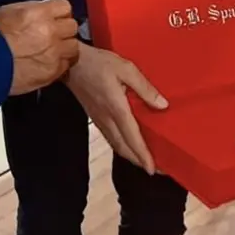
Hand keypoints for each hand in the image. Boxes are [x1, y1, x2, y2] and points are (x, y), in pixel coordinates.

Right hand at [0, 0, 80, 95]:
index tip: (53, 18)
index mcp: (41, 13)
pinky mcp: (53, 71)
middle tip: (52, 35)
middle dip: (63, 30)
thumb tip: (46, 8)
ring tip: (52, 51)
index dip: (59, 13)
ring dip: (65, 48)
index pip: (65, 7)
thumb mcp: (9, 11)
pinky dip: (59, 64)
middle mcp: (52, 31)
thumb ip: (32, 8)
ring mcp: (55, 53)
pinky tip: (47, 63)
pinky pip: (66, 65)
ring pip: (73, 47)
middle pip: (72, 26)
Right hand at [67, 44, 166, 172]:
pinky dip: (122, 148)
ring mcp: (99, 120)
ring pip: (116, 145)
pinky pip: (110, 139)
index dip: (142, 155)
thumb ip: (145, 88)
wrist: (71, 63)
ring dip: (130, 157)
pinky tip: (128, 148)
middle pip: (124, 148)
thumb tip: (163, 105)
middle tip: (156, 170)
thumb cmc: (100, 63)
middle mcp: (107, 119)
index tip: (152, 169)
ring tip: (144, 162)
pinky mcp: (95, 118)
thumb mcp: (127, 69)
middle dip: (139, 161)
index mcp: (117, 108)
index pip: (132, 137)